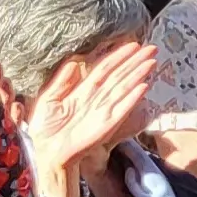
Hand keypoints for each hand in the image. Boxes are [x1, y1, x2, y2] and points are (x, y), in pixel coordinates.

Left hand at [20, 45, 160, 196]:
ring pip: (124, 88)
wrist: (47, 151)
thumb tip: (73, 60)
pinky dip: (133, 98)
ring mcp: (104, 110)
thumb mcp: (48, 98)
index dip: (118, 56)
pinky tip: (144, 86)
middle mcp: (97, 98)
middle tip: (152, 48)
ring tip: (151, 62)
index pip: (104, 68)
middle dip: (135, 61)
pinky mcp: (107, 124)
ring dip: (138, 74)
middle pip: (119, 75)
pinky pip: (122, 108)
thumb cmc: (45, 127)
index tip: (132, 45)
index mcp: (83, 90)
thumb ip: (61, 80)